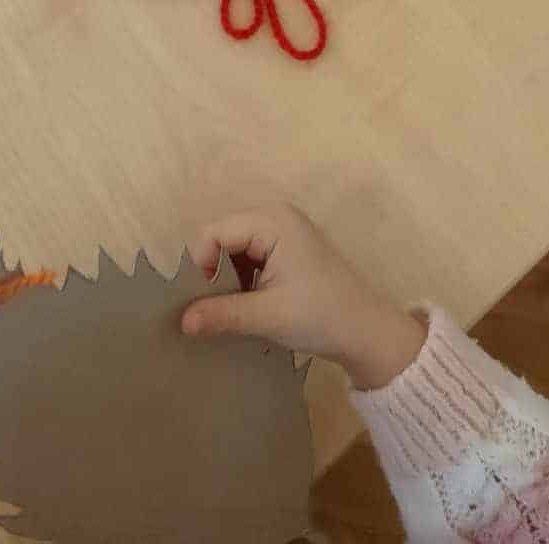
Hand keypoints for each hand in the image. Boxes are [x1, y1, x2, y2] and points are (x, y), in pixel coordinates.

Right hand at [181, 205, 426, 391]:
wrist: (367, 332)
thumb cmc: (320, 315)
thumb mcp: (267, 315)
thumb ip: (221, 314)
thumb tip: (180, 321)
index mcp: (271, 220)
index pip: (214, 234)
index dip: (200, 267)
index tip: (200, 305)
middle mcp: (275, 217)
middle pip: (222, 239)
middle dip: (212, 274)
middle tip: (211, 311)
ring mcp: (283, 234)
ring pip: (234, 252)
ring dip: (227, 281)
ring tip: (229, 313)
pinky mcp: (288, 252)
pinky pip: (250, 259)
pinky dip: (242, 282)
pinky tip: (246, 308)